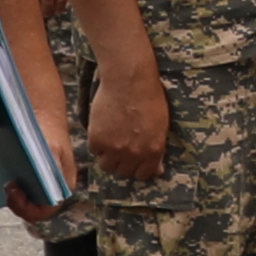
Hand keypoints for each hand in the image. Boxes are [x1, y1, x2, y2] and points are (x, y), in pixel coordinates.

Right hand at [81, 55, 177, 191]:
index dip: (137, 168)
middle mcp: (134, 154)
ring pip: (106, 166)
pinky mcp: (98, 140)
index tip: (133, 161)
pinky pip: (94, 151)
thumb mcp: (161, 126)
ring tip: (110, 140)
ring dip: (107, 156)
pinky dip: (96, 143)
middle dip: (122, 162)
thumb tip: (158, 170)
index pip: (143, 174)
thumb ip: (157, 150)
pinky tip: (102, 129)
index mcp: (153, 151)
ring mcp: (115, 149)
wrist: (129, 80)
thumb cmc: (149, 97)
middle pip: (123, 172)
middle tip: (119, 147)